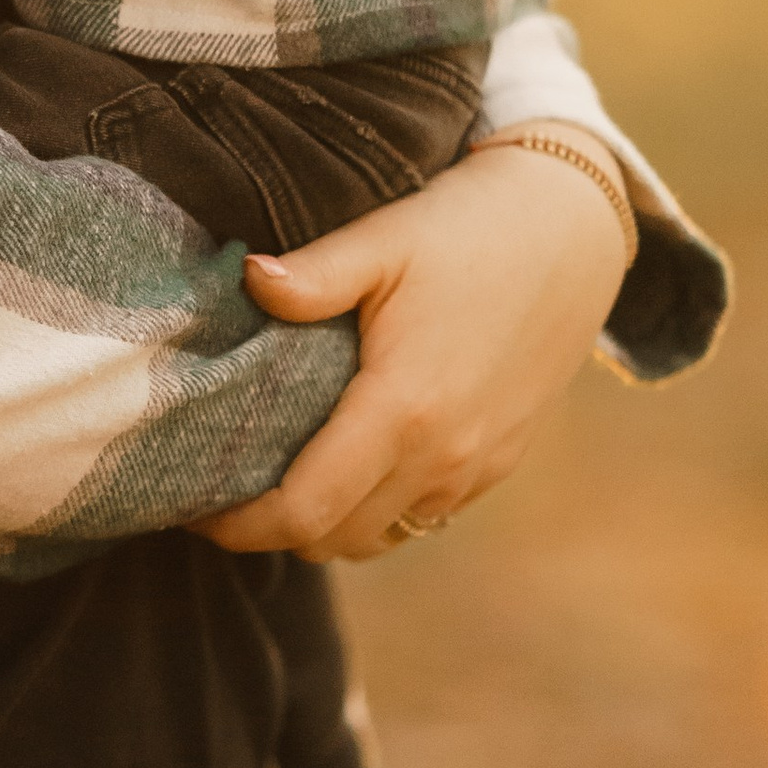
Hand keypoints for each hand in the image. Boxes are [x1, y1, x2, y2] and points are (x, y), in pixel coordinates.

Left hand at [193, 138, 632, 563]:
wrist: (573, 232)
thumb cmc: (470, 227)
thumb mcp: (387, 238)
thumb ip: (313, 273)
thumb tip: (248, 280)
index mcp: (405, 409)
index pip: (306, 509)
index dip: (240, 524)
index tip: (194, 504)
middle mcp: (444, 456)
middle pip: (333, 539)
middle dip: (268, 530)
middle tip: (220, 489)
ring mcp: (476, 468)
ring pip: (377, 538)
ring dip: (321, 526)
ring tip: (273, 480)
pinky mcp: (497, 463)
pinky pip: (419, 518)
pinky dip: (371, 512)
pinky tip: (342, 465)